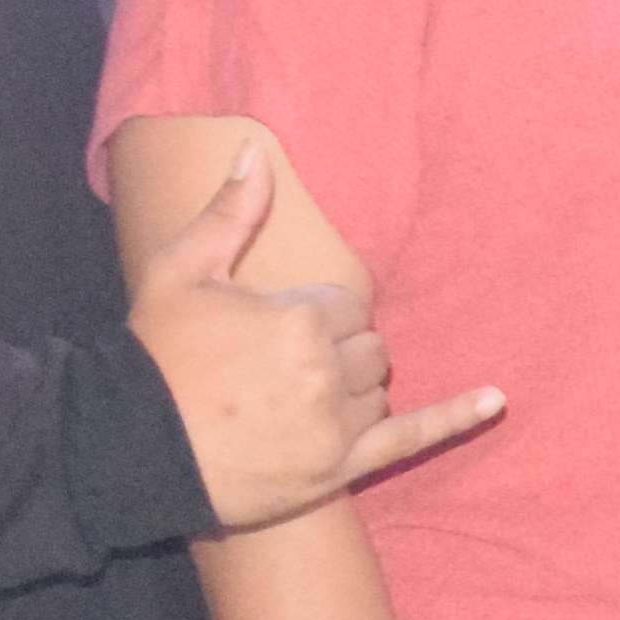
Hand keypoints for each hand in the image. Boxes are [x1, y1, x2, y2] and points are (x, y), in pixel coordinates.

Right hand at [132, 144, 500, 531]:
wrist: (124, 446)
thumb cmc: (152, 355)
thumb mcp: (179, 271)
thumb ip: (230, 212)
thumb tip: (257, 151)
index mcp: (299, 317)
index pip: (345, 304)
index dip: (307, 316)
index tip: (267, 332)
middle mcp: (326, 371)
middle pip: (368, 347)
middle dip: (334, 350)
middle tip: (277, 368)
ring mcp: (335, 424)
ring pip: (380, 388)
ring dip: (353, 388)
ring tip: (293, 400)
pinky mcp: (338, 469)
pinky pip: (412, 438)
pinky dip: (456, 418)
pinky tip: (495, 401)